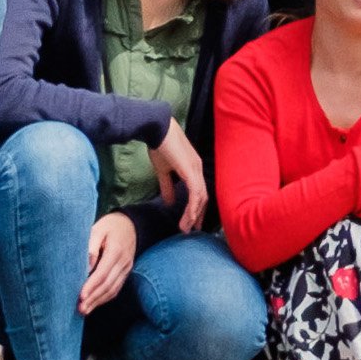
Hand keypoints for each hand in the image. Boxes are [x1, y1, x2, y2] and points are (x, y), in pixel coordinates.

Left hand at [76, 211, 137, 316]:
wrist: (129, 224)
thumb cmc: (109, 226)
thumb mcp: (98, 229)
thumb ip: (91, 246)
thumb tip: (86, 267)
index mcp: (116, 250)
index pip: (103, 272)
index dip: (91, 286)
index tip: (80, 296)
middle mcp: (124, 261)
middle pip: (108, 284)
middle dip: (93, 298)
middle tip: (80, 309)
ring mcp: (127, 268)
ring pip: (113, 289)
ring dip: (98, 301)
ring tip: (84, 310)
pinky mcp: (126, 272)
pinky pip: (117, 287)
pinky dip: (105, 298)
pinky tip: (95, 303)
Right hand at [151, 118, 209, 232]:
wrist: (157, 129)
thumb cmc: (159, 146)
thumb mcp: (163, 171)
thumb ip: (167, 187)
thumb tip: (169, 203)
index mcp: (193, 168)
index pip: (199, 191)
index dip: (197, 207)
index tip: (191, 222)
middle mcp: (198, 169)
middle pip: (203, 197)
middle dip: (198, 215)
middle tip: (191, 230)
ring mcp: (196, 169)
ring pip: (200, 197)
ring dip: (194, 215)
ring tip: (185, 229)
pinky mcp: (190, 170)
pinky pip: (195, 193)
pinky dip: (192, 207)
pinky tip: (187, 218)